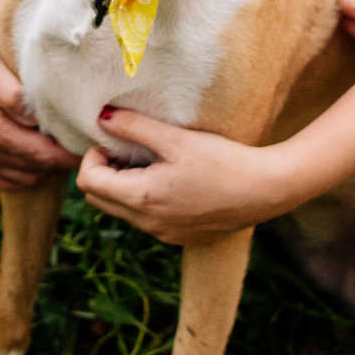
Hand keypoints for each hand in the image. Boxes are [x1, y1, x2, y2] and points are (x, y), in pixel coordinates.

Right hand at [0, 24, 77, 191]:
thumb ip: (12, 92)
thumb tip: (37, 117)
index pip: (47, 152)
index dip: (74, 148)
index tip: (95, 138)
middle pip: (40, 167)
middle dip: (68, 160)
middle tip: (93, 144)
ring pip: (25, 177)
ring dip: (49, 168)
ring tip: (69, 146)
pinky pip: (5, 179)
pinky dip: (27, 173)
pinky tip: (39, 155)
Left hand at [76, 107, 303, 244]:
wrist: (267, 191)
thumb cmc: (223, 161)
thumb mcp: (176, 139)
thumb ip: (135, 126)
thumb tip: (102, 117)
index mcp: (140, 199)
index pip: (88, 182)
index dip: (93, 156)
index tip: (115, 140)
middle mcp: (147, 223)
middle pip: (99, 199)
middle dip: (104, 172)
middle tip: (130, 149)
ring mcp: (164, 234)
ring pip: (123, 211)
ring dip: (125, 186)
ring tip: (153, 161)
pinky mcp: (180, 237)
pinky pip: (147, 220)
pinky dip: (146, 199)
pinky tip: (173, 179)